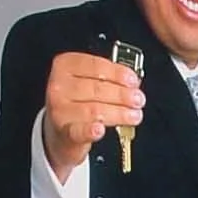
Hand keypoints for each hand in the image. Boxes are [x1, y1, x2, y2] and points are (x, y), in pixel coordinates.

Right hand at [39, 51, 142, 176]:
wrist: (61, 129)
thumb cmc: (78, 101)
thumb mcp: (87, 81)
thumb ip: (107, 78)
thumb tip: (132, 83)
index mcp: (65, 66)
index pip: (94, 65)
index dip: (117, 73)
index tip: (133, 81)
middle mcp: (59, 86)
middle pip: (96, 88)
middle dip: (121, 94)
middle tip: (138, 100)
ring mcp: (60, 110)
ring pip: (94, 109)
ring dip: (119, 113)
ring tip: (134, 115)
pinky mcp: (63, 132)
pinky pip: (79, 131)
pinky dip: (91, 131)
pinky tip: (100, 130)